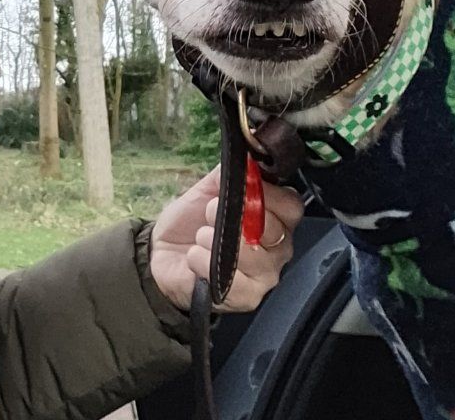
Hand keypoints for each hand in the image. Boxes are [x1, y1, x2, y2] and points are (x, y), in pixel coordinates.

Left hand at [149, 166, 303, 311]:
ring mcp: (265, 275)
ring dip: (217, 240)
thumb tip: (246, 156)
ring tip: (201, 236)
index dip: (269, 195)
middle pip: (277, 231)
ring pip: (255, 256)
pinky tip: (195, 257)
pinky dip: (206, 262)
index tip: (243, 187)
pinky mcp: (248, 297)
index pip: (292, 206)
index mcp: (274, 218)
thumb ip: (229, 173)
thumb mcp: (206, 189)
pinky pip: (233, 280)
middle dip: (238, 216)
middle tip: (210, 211)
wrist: (162, 255)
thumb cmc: (190, 222)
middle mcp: (277, 248)